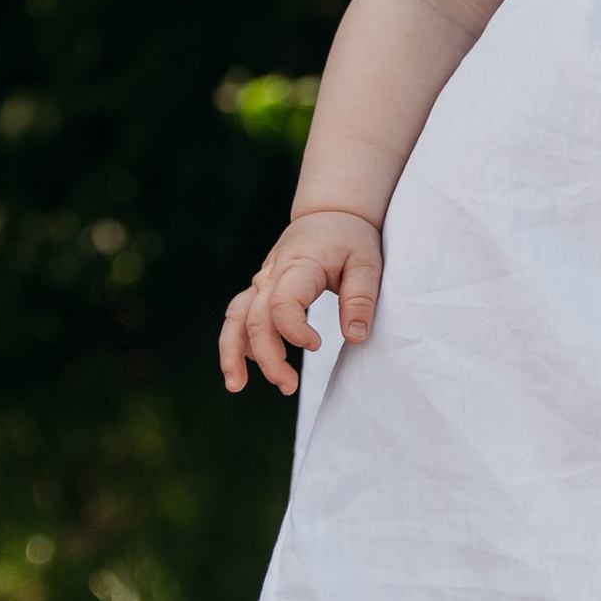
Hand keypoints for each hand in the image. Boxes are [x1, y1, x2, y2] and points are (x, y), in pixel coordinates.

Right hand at [218, 207, 382, 395]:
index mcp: (300, 265)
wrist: (330, 214)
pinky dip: (236, 341)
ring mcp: (262, 280)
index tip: (318, 344)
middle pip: (255, 319)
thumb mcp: (368, 263)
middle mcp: (273, 273)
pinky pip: (238, 315)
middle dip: (267, 358)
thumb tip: (355, 338)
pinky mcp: (260, 288)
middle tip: (289, 387)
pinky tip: (246, 366)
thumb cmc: (351, 239)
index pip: (281, 303)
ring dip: (232, 353)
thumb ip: (362, 298)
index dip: (294, 331)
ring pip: (234, 317)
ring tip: (236, 386)